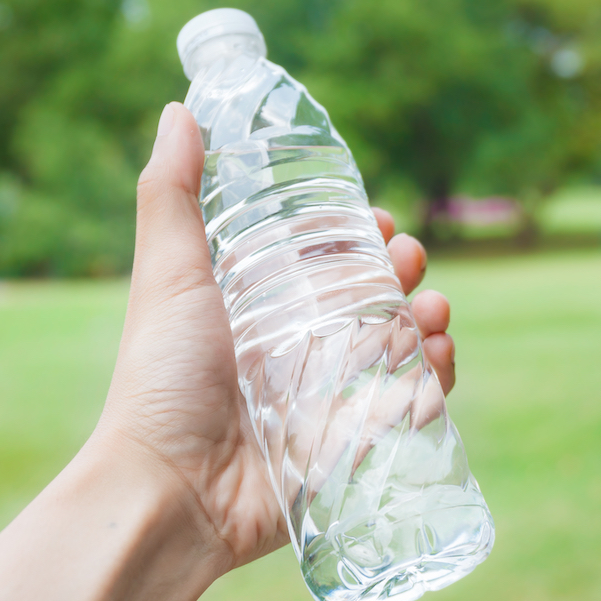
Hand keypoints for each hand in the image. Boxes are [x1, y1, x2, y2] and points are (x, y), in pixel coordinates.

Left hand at [98, 102, 455, 574]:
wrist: (169, 491)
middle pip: (370, 302)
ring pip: (399, 351)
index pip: (323, 264)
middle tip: (409, 261)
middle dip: (402, 274)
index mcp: (258, 313)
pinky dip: (435, 382)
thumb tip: (181, 110)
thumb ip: (172, 196)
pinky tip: (439, 359)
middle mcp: (296, 353)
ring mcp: (328, 401)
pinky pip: (409, 410)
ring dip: (427, 322)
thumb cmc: (161, 382)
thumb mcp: (169, 278)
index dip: (357, 238)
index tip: (377, 221)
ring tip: (433, 310)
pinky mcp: (351, 448)